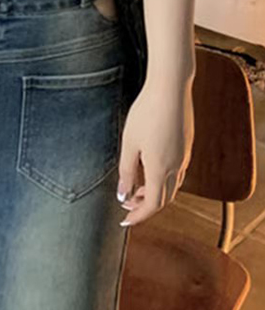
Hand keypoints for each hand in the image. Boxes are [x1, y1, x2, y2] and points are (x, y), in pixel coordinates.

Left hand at [116, 80, 193, 227]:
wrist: (170, 88)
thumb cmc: (146, 112)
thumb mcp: (130, 142)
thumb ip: (126, 170)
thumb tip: (123, 196)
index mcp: (160, 169)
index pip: (152, 204)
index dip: (139, 216)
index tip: (125, 221)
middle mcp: (176, 167)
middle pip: (164, 198)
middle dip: (146, 206)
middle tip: (127, 205)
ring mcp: (184, 156)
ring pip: (172, 185)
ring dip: (155, 192)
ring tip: (136, 187)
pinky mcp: (186, 145)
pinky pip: (177, 172)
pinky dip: (164, 178)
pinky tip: (151, 167)